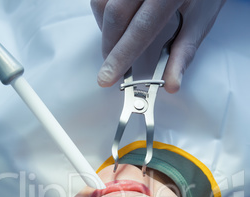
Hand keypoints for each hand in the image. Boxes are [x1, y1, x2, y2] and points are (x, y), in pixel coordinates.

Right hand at [91, 0, 225, 92]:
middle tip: (111, 66)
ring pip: (102, 3)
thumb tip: (172, 84)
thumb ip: (183, 54)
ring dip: (105, 28)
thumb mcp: (199, 23)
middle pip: (115, 14)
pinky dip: (104, 12)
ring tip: (119, 40)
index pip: (141, 28)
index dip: (122, 56)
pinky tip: (118, 21)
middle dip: (109, 46)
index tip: (108, 77)